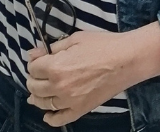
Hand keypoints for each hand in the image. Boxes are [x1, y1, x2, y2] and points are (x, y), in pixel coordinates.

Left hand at [27, 29, 158, 125]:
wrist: (126, 60)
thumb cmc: (103, 45)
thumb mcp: (76, 38)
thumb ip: (53, 47)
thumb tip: (33, 53)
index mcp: (56, 67)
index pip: (33, 68)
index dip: (34, 62)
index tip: (39, 58)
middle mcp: (58, 87)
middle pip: (34, 87)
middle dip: (33, 78)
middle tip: (39, 72)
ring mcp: (68, 101)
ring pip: (43, 104)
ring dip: (37, 96)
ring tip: (39, 90)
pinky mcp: (79, 110)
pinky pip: (59, 120)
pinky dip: (50, 119)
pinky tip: (47, 114)